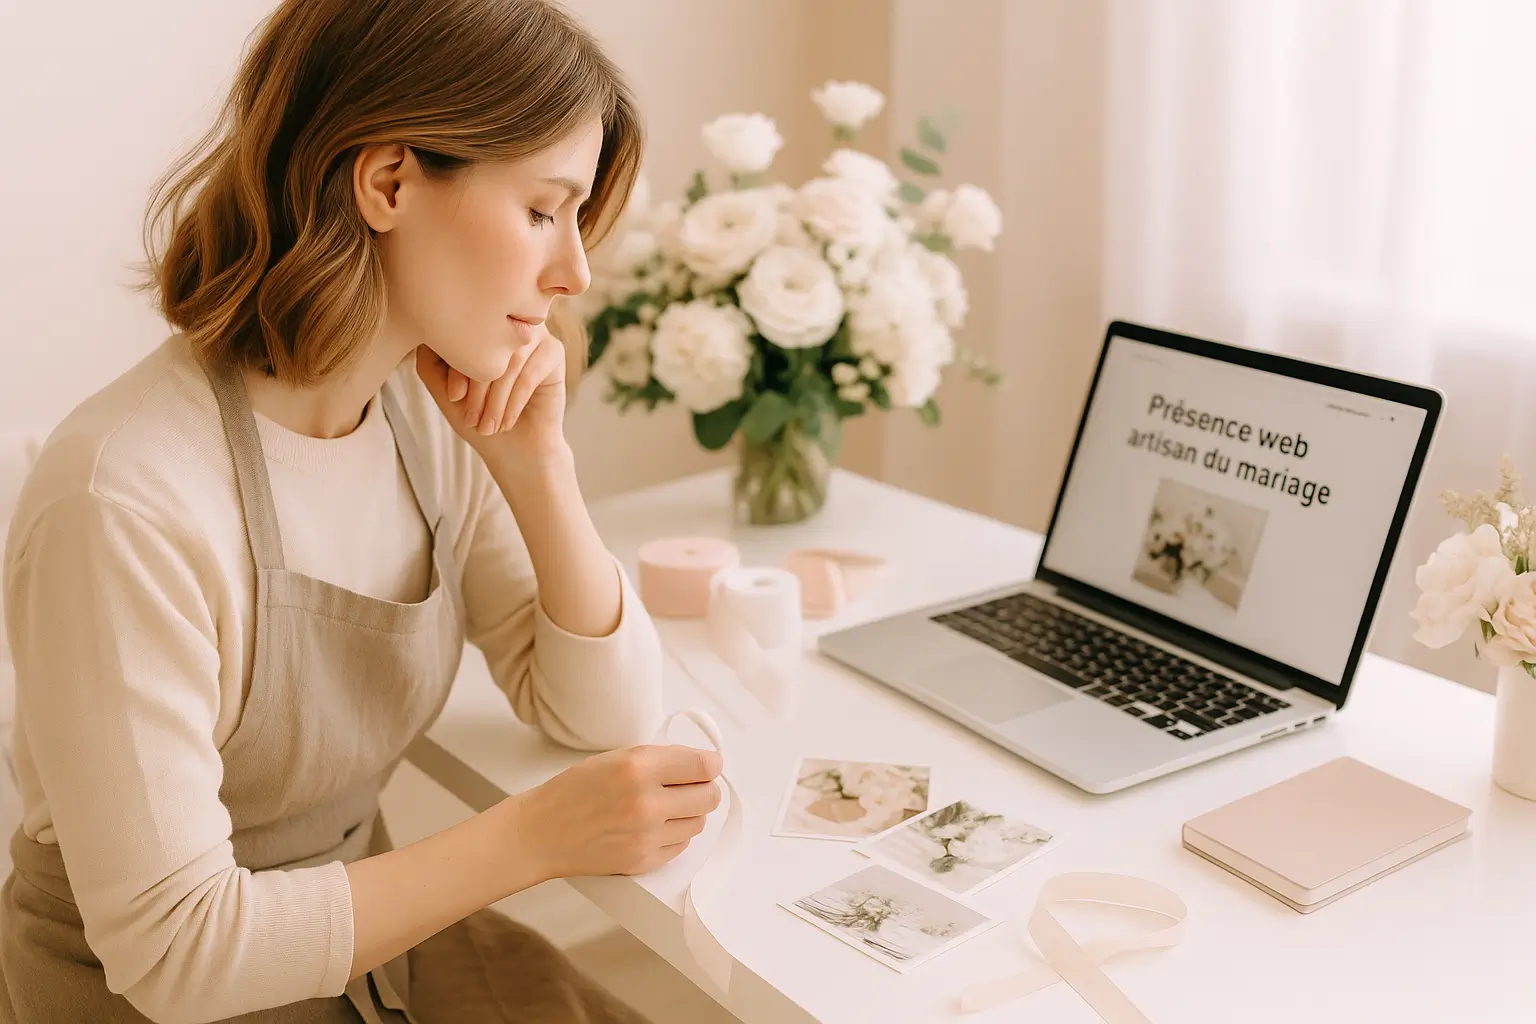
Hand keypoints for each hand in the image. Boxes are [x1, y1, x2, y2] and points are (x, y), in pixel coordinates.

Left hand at [415, 325, 567, 459]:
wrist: (514, 449)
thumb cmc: (479, 417)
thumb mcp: (445, 390)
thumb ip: (430, 361)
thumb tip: (428, 335)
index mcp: (479, 325)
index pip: (463, 332)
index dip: (457, 365)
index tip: (454, 397)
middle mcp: (507, 323)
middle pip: (488, 343)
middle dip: (477, 385)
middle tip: (472, 418)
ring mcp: (533, 334)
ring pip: (510, 360)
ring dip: (496, 399)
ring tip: (488, 426)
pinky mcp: (554, 352)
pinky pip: (530, 373)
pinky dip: (514, 402)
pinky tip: (506, 422)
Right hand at [513, 743, 723, 880]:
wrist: (541, 832)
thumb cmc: (574, 791)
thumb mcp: (616, 757)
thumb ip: (660, 759)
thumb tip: (702, 764)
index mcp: (638, 767)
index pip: (703, 766)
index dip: (711, 764)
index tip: (708, 765)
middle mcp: (646, 802)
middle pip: (709, 796)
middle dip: (703, 788)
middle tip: (689, 786)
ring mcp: (647, 836)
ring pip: (698, 822)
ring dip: (688, 813)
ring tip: (664, 807)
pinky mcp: (644, 861)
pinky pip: (681, 845)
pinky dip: (674, 834)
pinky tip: (652, 826)